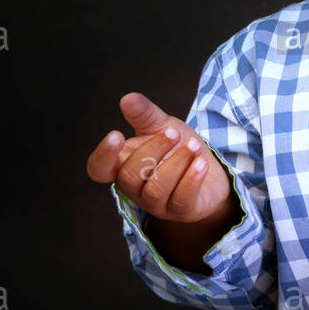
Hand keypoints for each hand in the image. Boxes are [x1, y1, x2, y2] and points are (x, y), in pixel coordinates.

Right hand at [86, 91, 234, 224]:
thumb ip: (144, 114)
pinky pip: (181, 200)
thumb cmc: (178, 149)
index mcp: (123, 165)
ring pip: (156, 189)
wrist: (210, 172)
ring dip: (177, 162)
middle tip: (174, 132)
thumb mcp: (162, 126)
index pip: (99, 169)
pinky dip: (191, 179)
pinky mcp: (181, 211)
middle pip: (129, 176)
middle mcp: (136, 188)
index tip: (117, 134)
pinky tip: (200, 162)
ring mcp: (157, 204)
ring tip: (195, 145)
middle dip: (153, 149)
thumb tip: (128, 98)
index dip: (103, 156)